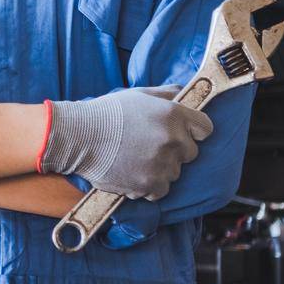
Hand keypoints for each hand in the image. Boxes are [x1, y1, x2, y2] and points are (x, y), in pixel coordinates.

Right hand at [39, 84, 212, 199]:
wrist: (78, 136)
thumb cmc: (106, 113)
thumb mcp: (138, 94)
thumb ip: (166, 93)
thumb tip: (184, 93)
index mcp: (173, 114)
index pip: (206, 128)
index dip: (194, 131)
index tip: (181, 133)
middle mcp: (172, 139)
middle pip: (191, 152)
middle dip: (175, 150)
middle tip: (151, 146)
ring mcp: (162, 163)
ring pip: (175, 172)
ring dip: (161, 168)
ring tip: (136, 158)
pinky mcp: (150, 184)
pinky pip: (161, 190)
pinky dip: (150, 185)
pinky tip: (133, 172)